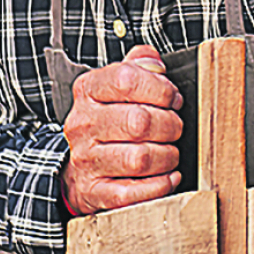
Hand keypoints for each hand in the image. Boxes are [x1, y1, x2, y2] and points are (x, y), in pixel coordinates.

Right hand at [60, 44, 184, 214]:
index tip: (172, 99)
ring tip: (170, 153)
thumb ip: (138, 67)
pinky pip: (133, 192)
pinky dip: (159, 185)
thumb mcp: (116, 87)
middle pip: (139, 121)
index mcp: (89, 91)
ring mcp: (87, 159)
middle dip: (170, 125)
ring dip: (167, 157)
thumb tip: (153, 60)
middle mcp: (84, 124)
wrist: (77, 169)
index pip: (127, 79)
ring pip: (140, 158)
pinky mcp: (94, 191)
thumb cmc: (108, 124)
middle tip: (175, 129)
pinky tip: (167, 177)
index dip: (161, 89)